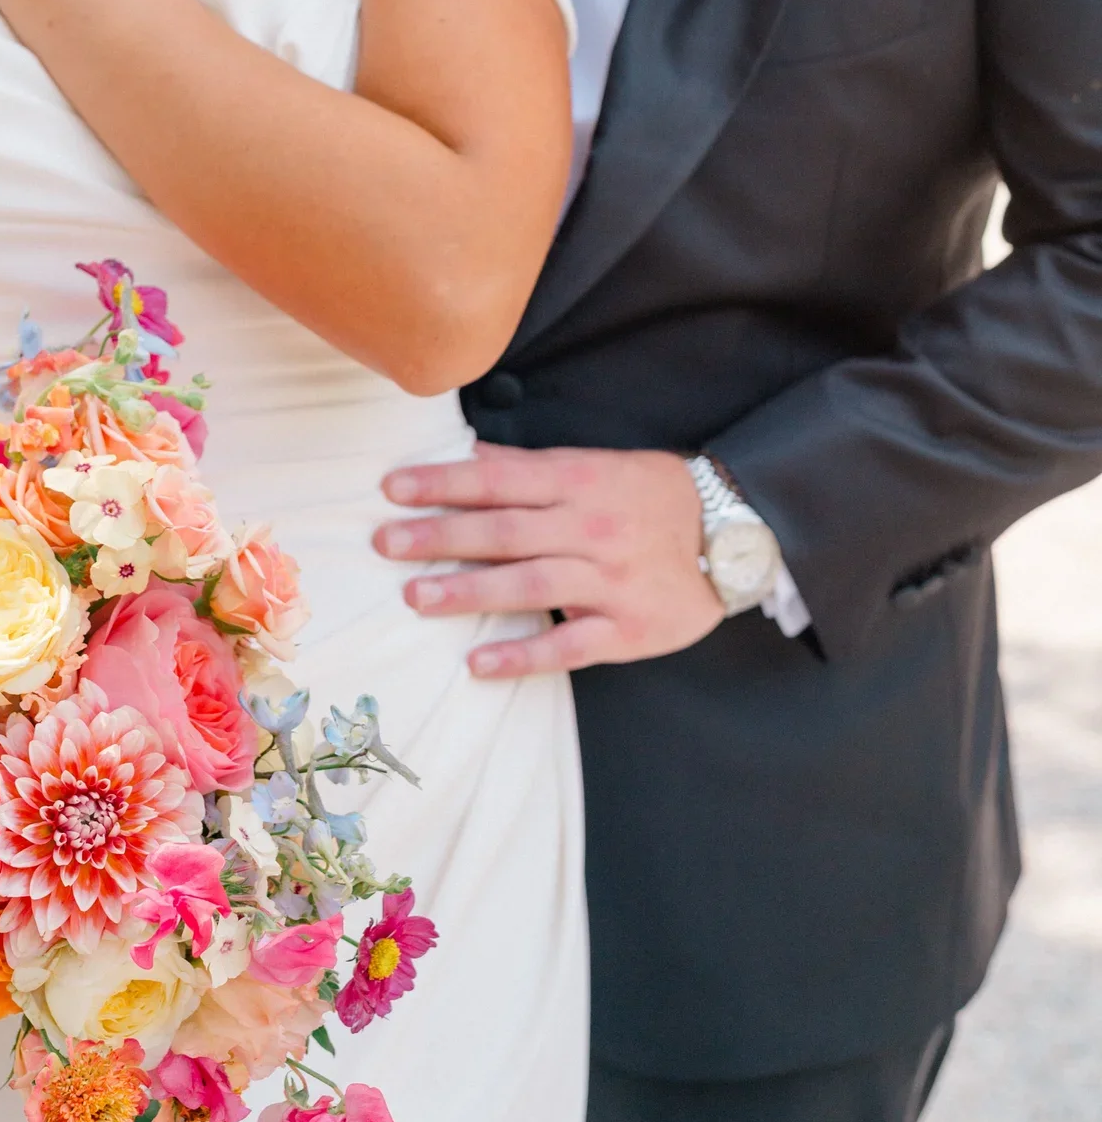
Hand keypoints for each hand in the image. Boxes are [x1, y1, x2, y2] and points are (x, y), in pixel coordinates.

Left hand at [375, 442, 723, 675]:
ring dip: (469, 592)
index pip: (498, 480)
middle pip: (504, 531)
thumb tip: (468, 454)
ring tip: (417, 597)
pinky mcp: (626, 628)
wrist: (736, 532)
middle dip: (440, 537)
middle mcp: (589, 528)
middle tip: (386, 543)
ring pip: (529, 585)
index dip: (444, 483)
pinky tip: (480, 666)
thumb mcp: (596, 465)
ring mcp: (608, 581)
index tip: (393, 489)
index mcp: (578, 482)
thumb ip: (530, 466)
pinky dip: (524, 656)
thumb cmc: (654, 495)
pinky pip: (569, 645)